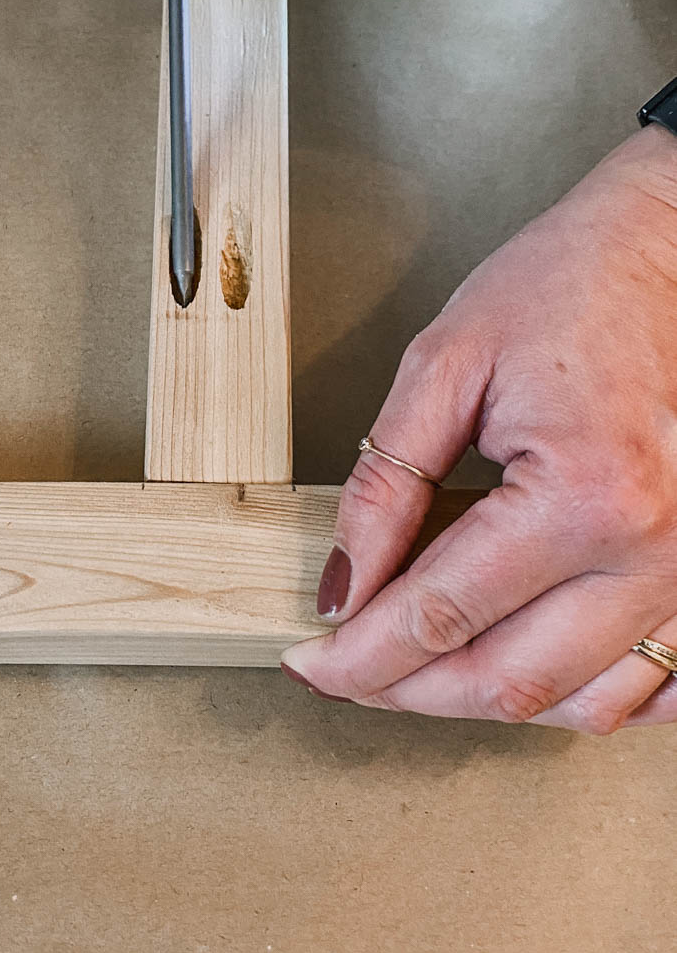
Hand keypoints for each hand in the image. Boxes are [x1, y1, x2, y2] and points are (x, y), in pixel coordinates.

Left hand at [281, 124, 676, 731]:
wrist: (672, 248)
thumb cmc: (570, 284)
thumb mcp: (445, 365)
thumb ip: (385, 483)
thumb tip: (342, 582)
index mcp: (586, 494)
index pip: (443, 615)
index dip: (361, 652)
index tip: (312, 660)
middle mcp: (655, 550)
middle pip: (509, 681)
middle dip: (409, 690)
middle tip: (348, 672)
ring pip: (585, 704)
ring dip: (490, 702)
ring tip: (421, 670)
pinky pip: (660, 687)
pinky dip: (587, 697)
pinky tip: (532, 671)